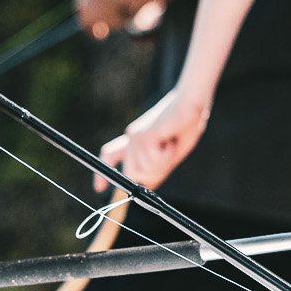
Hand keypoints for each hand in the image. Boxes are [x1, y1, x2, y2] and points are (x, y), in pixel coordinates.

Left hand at [95, 88, 209, 192]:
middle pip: (131, 173)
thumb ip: (157, 168)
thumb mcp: (170, 154)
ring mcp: (135, 136)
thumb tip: (146, 185)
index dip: (102, 174)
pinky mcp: (143, 136)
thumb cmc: (186, 125)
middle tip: (169, 158)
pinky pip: (153, 161)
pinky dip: (166, 155)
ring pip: (144, 171)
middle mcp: (132, 138)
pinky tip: (171, 139)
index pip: (110, 156)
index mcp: (136, 140)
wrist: (192, 102)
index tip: (99, 188)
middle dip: (152, 175)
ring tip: (171, 143)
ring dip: (163, 163)